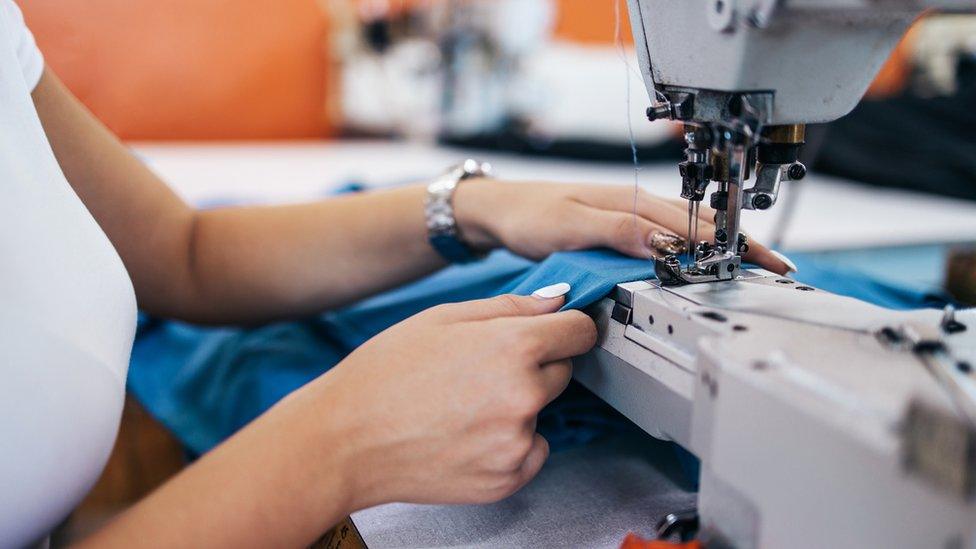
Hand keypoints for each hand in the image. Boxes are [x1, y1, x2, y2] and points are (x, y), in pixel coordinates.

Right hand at [309, 287, 594, 508]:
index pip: (580, 331)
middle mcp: (524, 396)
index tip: (555, 333)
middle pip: (562, 371)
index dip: (567, 327)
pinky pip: (531, 451)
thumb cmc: (383, 374)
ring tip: (462, 406)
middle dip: (534, 366)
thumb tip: (557, 301)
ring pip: (542, 413)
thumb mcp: (442, 319)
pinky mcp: (507, 479)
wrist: (344, 440)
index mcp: (513, 347)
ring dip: (518, 407)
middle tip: (481, 371)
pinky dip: (508, 444)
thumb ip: (509, 307)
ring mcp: (517, 442)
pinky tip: (465, 434)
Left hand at [454, 179, 792, 274]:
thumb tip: (665, 243)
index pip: (694, 227)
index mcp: (632, 203)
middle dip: (741, 247)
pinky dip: (695, 246)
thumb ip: (617, 232)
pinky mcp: (621, 227)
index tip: (764, 265)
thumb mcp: (571, 226)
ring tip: (754, 265)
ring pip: (689, 229)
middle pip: (701, 226)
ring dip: (722, 246)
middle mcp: (637, 205)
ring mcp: (631, 215)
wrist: (500, 210)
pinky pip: (669, 235)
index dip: (732, 246)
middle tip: (776, 271)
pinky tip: (703, 257)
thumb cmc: (529, 215)